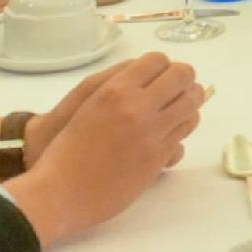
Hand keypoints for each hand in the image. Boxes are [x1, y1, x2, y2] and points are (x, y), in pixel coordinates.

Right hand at [0, 54, 206, 248]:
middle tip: (180, 90)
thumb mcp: (85, 104)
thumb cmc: (64, 147)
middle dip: (185, 81)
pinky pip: (183, 137)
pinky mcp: (158, 159)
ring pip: (191, 107)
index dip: (164, 66)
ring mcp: (151, 134)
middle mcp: (136, 107)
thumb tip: (143, 72)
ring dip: (189, 106)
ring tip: (180, 112)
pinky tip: (170, 138)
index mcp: (115, 90)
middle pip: (182, 76)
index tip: (162, 76)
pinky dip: (180, 134)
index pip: (157, 60)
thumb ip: (114, 84)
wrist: (60, 191)